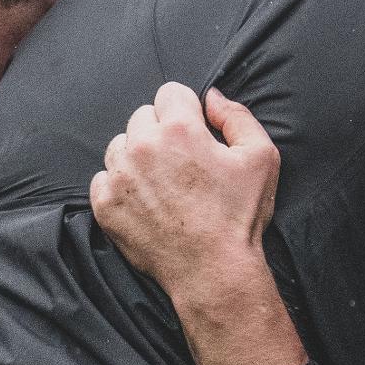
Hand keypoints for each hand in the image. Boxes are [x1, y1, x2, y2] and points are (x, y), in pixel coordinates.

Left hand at [91, 83, 280, 301]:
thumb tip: (213, 98)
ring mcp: (119, 177)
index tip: (196, 135)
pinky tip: (146, 202)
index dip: (187, 111)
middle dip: (161, 132)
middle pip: (142, 117)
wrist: (213, 271)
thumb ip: (237, 116)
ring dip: (138, 156)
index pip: (170, 93)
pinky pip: (103, 179)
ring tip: (163, 184)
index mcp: (178, 128)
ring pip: (120, 145)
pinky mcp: (105, 205)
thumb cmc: (239, 216)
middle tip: (183, 164)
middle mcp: (142, 146)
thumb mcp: (261, 157)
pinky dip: (120, 186)